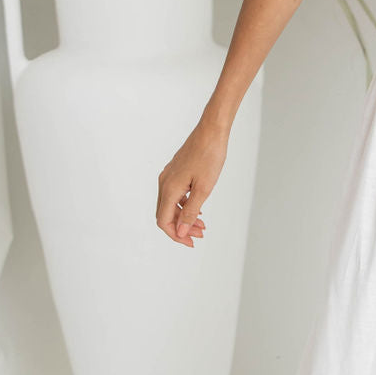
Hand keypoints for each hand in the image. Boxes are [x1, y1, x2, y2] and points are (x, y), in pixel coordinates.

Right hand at [156, 120, 228, 247]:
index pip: (164, 221)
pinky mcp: (176, 171)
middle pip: (166, 214)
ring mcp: (169, 176)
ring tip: (203, 225)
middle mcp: (164, 183)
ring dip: (185, 217)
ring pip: (171, 205)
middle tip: (200, 235)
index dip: (176, 235)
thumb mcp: (204, 189)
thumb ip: (191, 212)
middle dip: (181, 228)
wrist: (211, 131)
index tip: (191, 242)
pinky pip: (175, 195)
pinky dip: (185, 205)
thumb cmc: (209, 157)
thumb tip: (180, 231)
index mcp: (169, 189)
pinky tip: (199, 210)